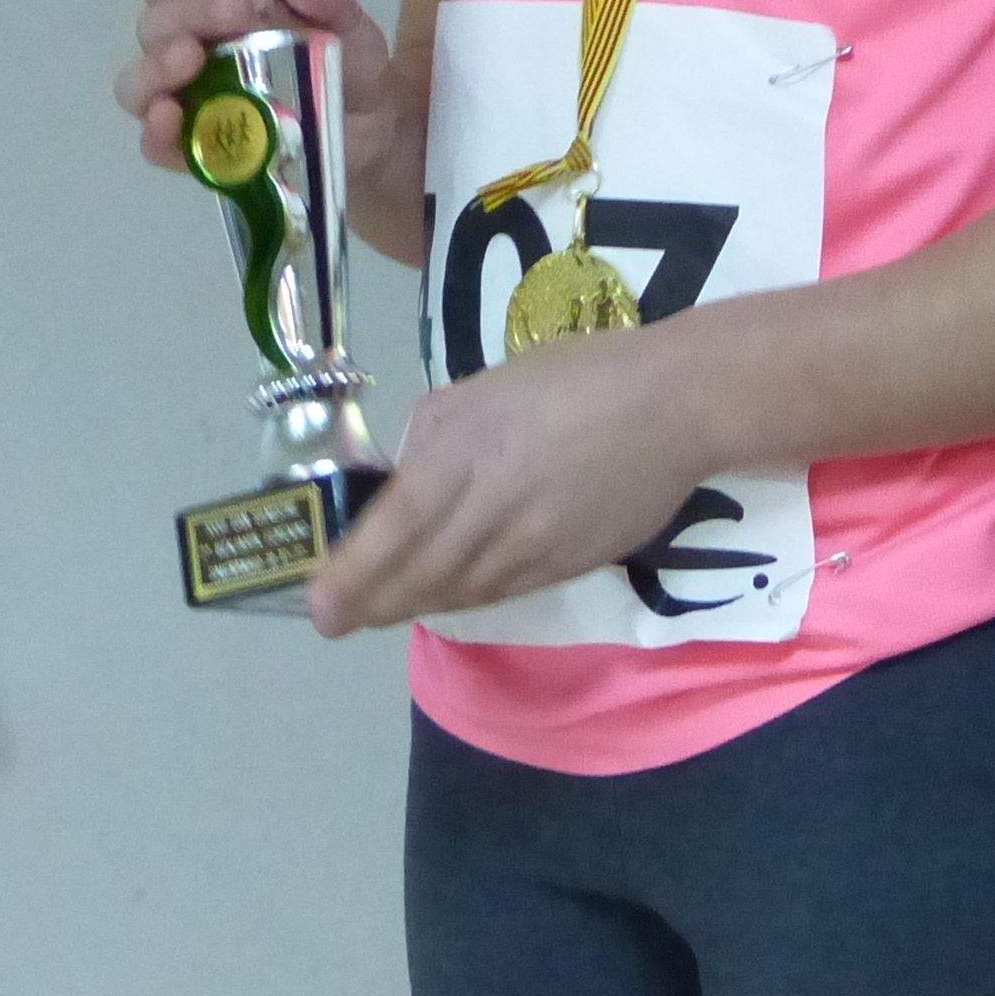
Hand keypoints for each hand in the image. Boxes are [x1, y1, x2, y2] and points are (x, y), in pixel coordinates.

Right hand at [119, 0, 382, 156]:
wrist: (371, 131)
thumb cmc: (345, 62)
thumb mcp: (346, 20)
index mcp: (212, 3)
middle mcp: (187, 46)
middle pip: (153, 23)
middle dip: (193, 10)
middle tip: (244, 11)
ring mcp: (185, 102)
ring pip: (136, 82)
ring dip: (157, 65)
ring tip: (190, 58)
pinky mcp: (194, 152)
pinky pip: (154, 145)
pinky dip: (156, 130)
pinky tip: (172, 115)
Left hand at [306, 331, 713, 634]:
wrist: (674, 406)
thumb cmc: (576, 377)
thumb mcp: (486, 384)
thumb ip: (435, 433)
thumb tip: (407, 478)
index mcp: (469, 450)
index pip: (398, 526)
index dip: (354, 573)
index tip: (320, 605)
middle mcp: (496, 506)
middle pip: (422, 574)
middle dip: (372, 604)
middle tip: (338, 617)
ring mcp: (535, 543)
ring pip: (460, 592)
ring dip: (415, 604)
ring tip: (383, 608)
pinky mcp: (567, 564)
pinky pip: (502, 592)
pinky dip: (465, 598)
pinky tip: (448, 595)